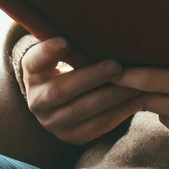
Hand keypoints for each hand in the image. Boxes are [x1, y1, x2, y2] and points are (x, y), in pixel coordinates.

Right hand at [22, 37, 143, 145]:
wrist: (60, 102)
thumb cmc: (66, 66)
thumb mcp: (58, 52)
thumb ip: (66, 44)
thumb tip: (84, 32)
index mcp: (32, 73)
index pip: (34, 62)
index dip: (48, 52)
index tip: (65, 41)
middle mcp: (38, 102)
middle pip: (62, 90)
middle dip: (92, 77)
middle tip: (117, 66)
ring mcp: (55, 124)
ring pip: (84, 110)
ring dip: (112, 96)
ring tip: (135, 82)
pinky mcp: (75, 136)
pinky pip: (98, 125)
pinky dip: (119, 111)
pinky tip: (137, 98)